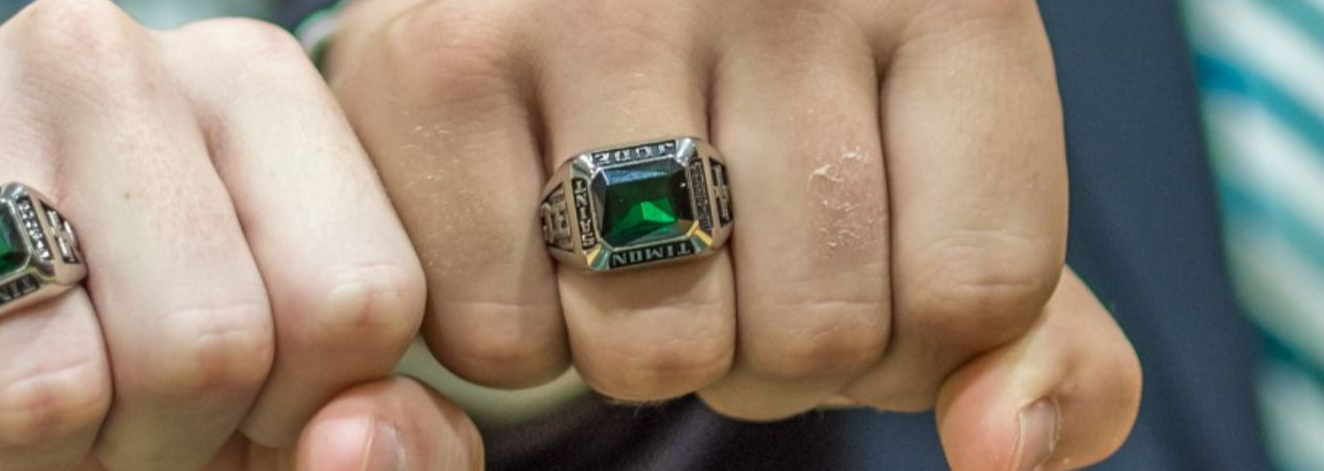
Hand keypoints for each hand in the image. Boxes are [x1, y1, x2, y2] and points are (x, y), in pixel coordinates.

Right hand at [0, 1, 477, 468]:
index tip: (229, 408)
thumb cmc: (108, 382)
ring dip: (20, 460)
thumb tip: (351, 441)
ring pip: (46, 391)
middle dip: (151, 450)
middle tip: (93, 426)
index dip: (289, 418)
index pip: (352, 305)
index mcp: (248, 83)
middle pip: (205, 346)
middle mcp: (95, 49)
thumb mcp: (278, 414)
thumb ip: (386, 439)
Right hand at [328, 0, 1135, 466]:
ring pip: (653, 348)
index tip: (845, 266)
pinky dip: (515, 332)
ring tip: (617, 248)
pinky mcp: (441, 65)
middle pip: (813, 331)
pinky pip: (501, 336)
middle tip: (712, 256)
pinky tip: (523, 234)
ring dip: (636, 348)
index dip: (904, 346)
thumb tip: (1006, 449)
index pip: (976, 290)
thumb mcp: (931, 183)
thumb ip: (1023, 333)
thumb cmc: (764, 100)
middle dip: (760, 348)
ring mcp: (595, 9)